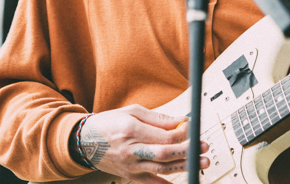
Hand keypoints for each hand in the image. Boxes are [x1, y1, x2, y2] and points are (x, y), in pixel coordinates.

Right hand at [77, 105, 208, 180]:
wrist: (85, 142)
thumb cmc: (109, 124)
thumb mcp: (132, 111)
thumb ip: (158, 118)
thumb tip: (181, 121)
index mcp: (131, 131)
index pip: (163, 136)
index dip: (182, 134)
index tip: (194, 129)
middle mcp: (131, 151)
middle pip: (164, 154)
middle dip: (188, 151)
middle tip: (204, 147)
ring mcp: (130, 167)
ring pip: (161, 170)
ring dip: (184, 166)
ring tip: (202, 163)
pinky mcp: (131, 177)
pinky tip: (181, 183)